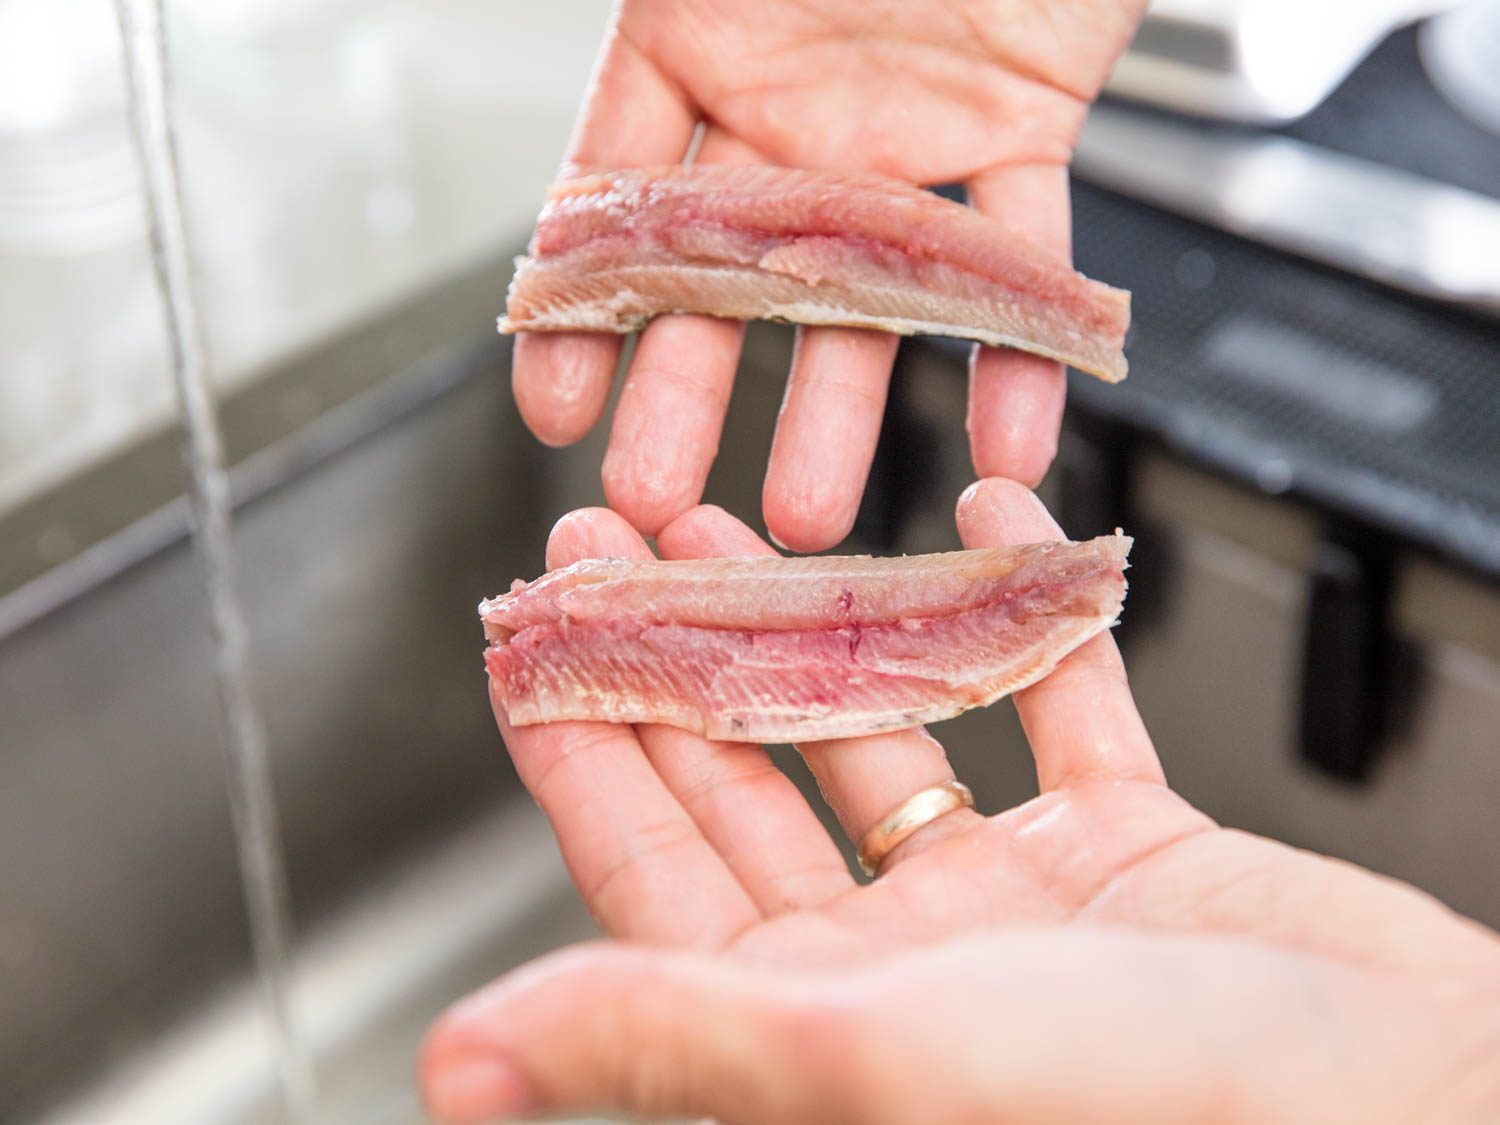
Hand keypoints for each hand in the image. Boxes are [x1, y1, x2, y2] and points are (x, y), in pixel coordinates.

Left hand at [422, 479, 1499, 1122]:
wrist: (1434, 1107)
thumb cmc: (1171, 1110)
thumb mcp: (878, 1057)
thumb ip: (668, 1031)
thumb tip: (458, 1057)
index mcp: (817, 1020)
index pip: (653, 860)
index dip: (579, 739)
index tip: (524, 631)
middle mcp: (902, 960)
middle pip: (754, 775)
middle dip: (680, 649)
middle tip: (618, 537)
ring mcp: (1015, 902)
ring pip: (888, 729)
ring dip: (825, 624)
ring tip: (750, 519)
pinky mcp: (1127, 851)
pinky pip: (1054, 707)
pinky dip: (1019, 618)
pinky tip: (985, 529)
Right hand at [513, 0, 1147, 551]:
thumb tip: (571, 134)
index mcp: (695, 35)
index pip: (616, 195)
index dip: (579, 313)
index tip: (550, 409)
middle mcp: (790, 103)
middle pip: (729, 280)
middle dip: (691, 397)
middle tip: (660, 498)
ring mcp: (901, 133)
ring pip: (862, 295)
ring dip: (839, 412)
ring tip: (812, 514)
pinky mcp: (1019, 136)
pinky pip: (1019, 261)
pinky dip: (1017, 350)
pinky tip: (1005, 440)